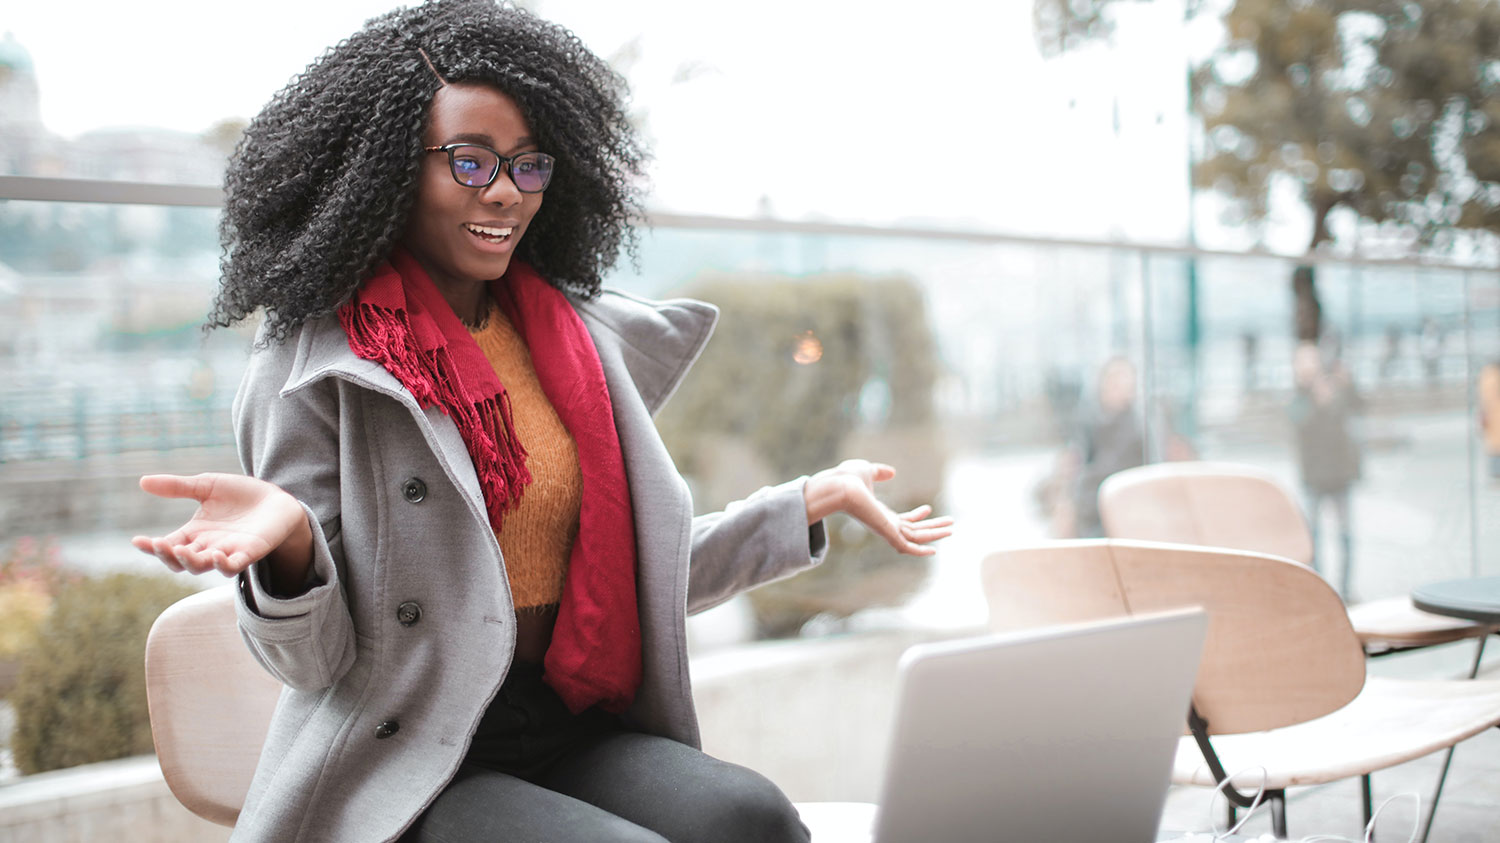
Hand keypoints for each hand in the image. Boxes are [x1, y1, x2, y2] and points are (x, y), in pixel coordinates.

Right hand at [131, 473, 310, 578]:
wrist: (277, 499)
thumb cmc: (240, 495)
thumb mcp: (207, 486)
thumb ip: (178, 486)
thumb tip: (142, 481)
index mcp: (194, 533)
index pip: (167, 545)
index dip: (151, 546)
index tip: (137, 540)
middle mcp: (207, 547)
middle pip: (180, 561)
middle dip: (167, 555)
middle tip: (159, 544)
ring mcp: (227, 552)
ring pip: (202, 567)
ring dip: (190, 561)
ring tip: (182, 550)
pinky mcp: (249, 553)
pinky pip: (233, 566)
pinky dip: (223, 564)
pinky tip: (216, 555)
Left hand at [803, 459, 953, 555]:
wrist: (838, 485)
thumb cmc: (847, 478)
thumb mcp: (867, 471)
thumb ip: (879, 472)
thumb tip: (892, 472)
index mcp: (879, 514)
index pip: (902, 520)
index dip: (917, 516)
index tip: (929, 508)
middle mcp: (884, 524)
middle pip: (914, 531)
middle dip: (933, 528)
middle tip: (951, 525)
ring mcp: (885, 530)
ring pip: (915, 537)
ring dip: (934, 534)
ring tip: (951, 529)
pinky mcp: (886, 533)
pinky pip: (906, 546)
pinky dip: (920, 551)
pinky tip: (934, 550)